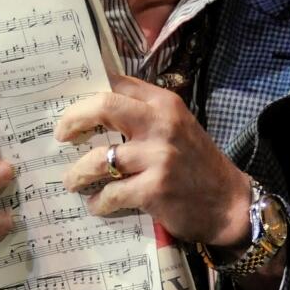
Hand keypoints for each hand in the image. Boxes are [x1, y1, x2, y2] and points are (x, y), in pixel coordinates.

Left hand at [55, 75, 250, 247]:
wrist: (229, 205)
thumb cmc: (198, 166)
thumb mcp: (177, 128)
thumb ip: (145, 116)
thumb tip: (96, 110)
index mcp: (165, 103)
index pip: (117, 83)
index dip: (86, 91)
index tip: (68, 103)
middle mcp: (161, 124)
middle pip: (103, 106)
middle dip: (73, 120)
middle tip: (60, 135)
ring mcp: (158, 156)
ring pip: (99, 158)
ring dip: (78, 172)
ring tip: (72, 180)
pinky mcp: (155, 189)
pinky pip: (112, 193)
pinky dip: (99, 202)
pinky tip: (97, 205)